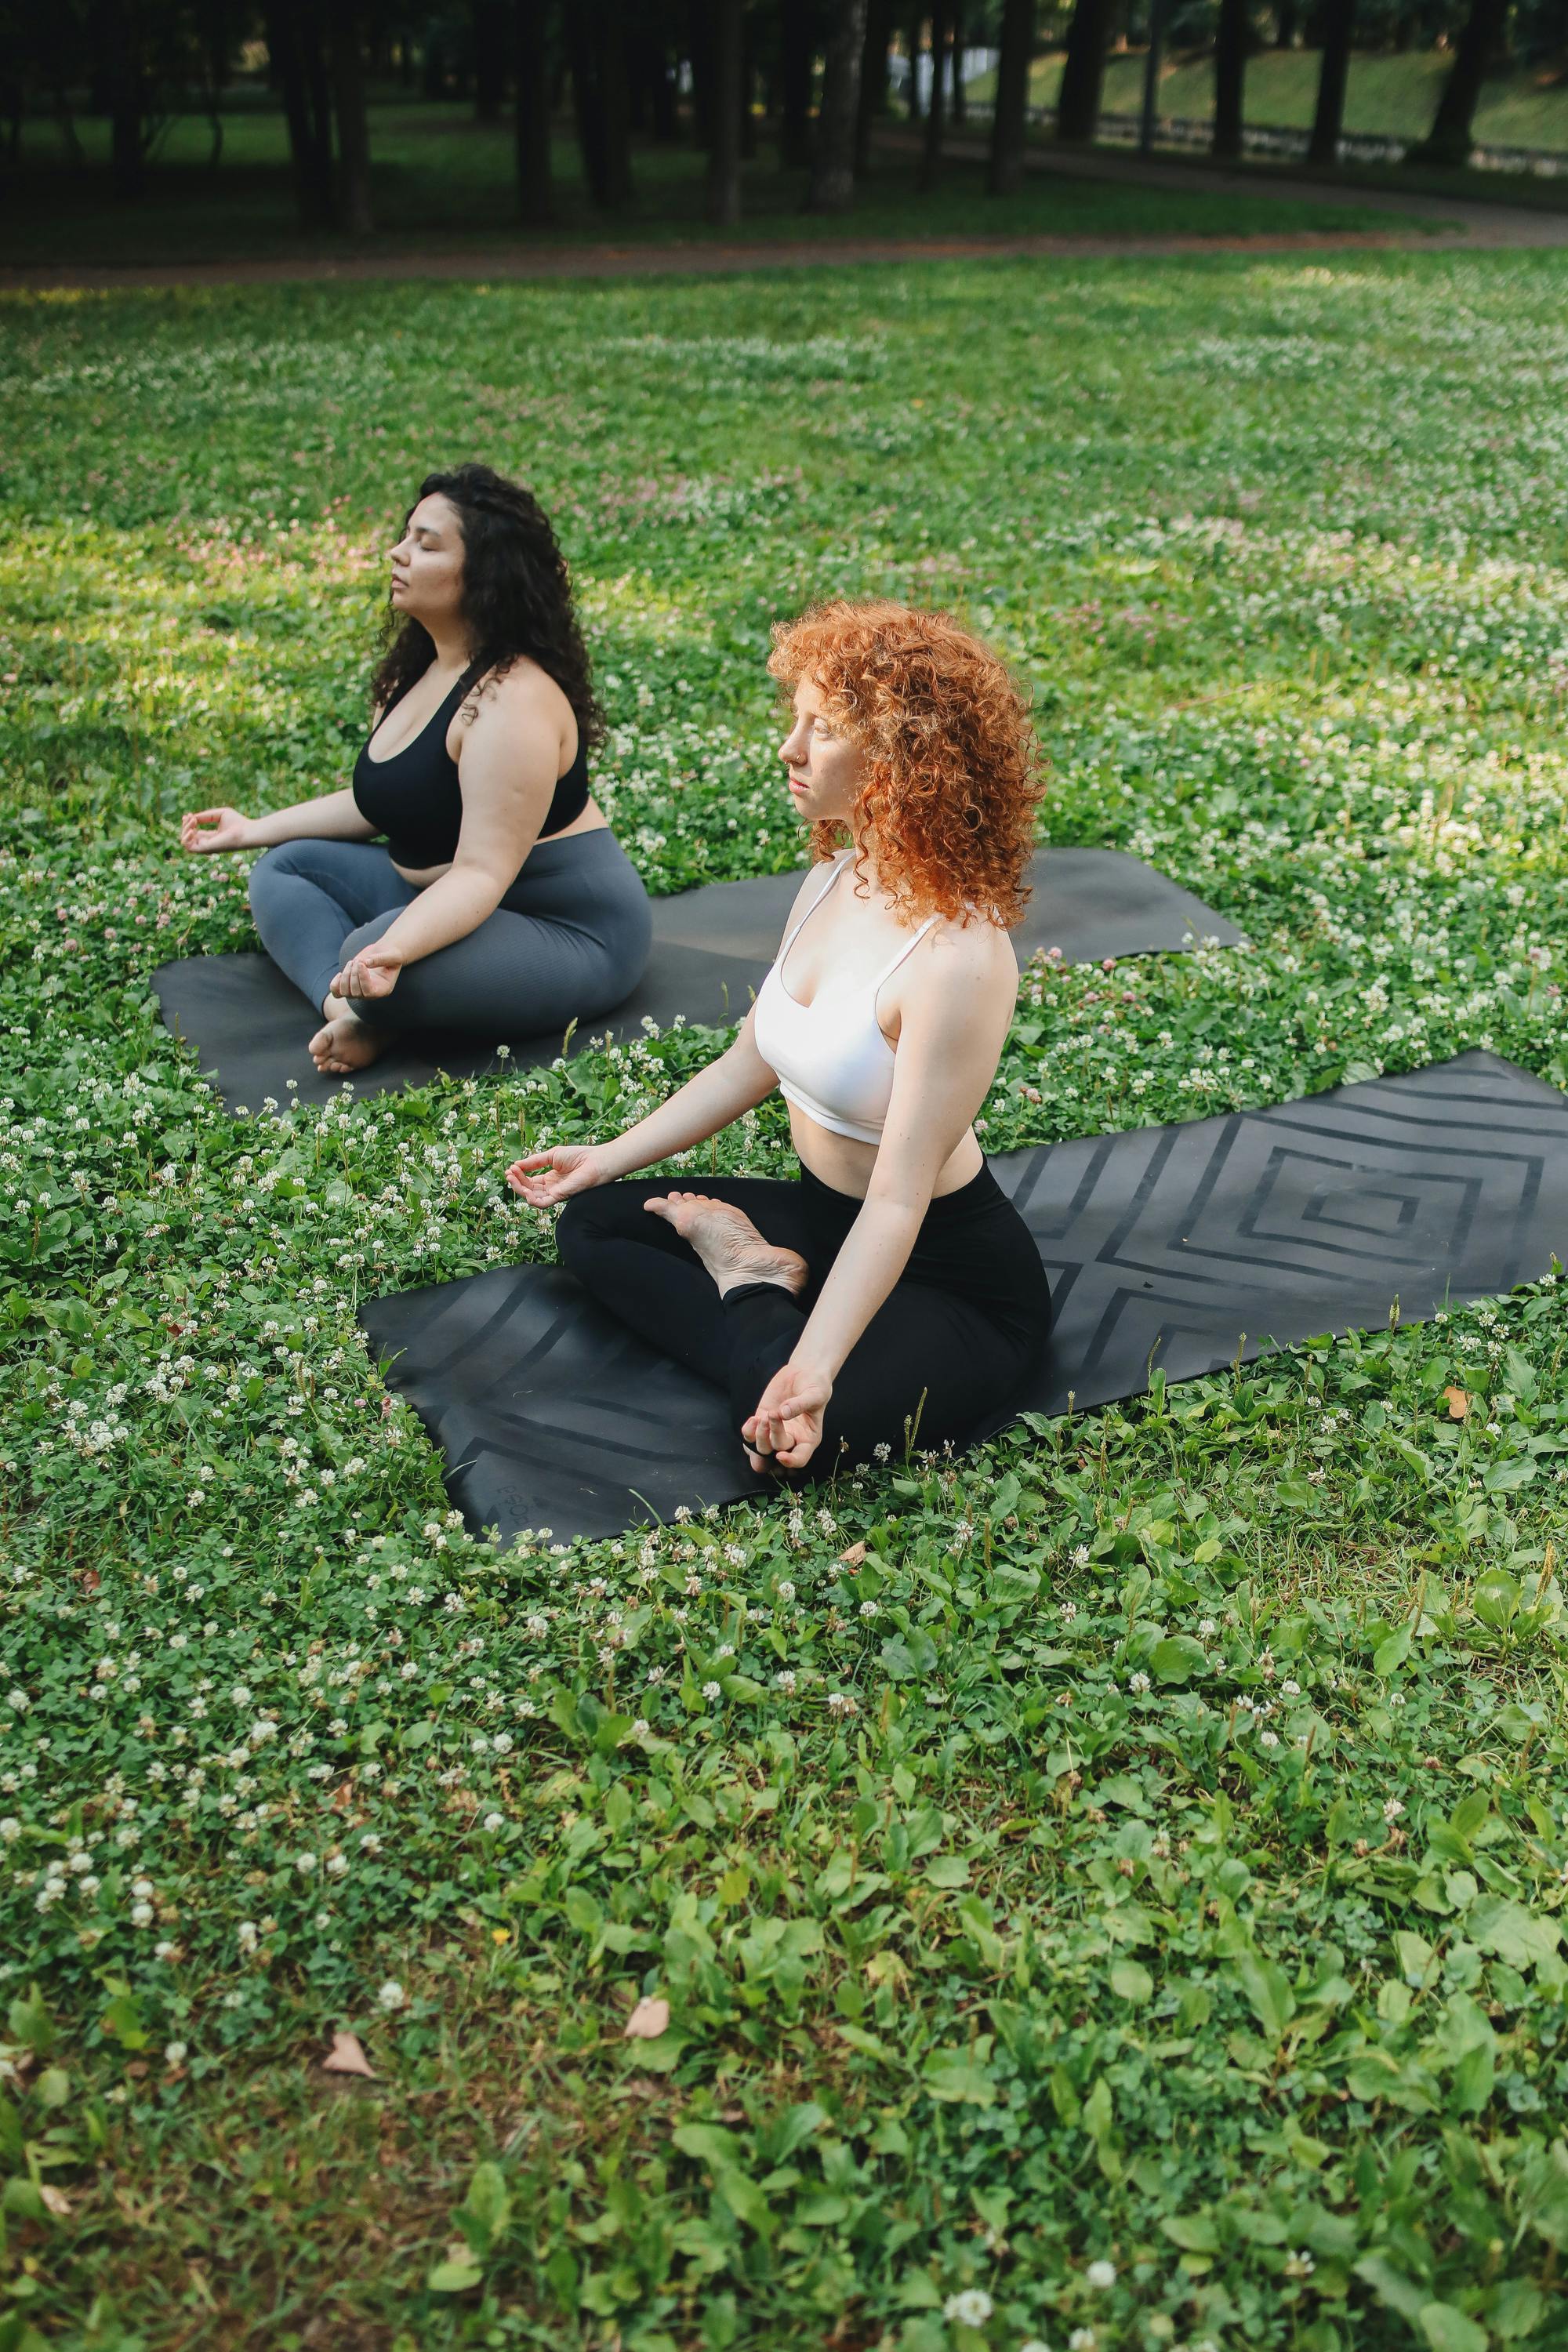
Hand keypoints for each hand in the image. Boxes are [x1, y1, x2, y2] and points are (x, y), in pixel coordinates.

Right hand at [180, 806, 253, 853]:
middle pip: (188, 838)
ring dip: (184, 830)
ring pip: (186, 843)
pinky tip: (192, 829)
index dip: (189, 824)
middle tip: (190, 816)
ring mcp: (207, 848)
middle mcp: (208, 844)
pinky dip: (186, 837)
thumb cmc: (238, 822)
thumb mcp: (219, 814)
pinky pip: (189, 847)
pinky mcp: (207, 849)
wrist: (247, 831)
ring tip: (192, 821)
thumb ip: (205, 816)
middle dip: (185, 826)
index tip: (189, 814)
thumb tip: (192, 817)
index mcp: (212, 837)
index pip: (195, 833)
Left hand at [329, 942, 404, 1001]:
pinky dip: (335, 984)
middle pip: (355, 993)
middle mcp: (371, 994)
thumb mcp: (392, 955)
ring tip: (352, 962)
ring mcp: (359, 991)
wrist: (383, 953)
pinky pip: (336, 993)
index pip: (369, 992)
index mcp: (383, 989)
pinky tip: (340, 973)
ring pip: (344, 992)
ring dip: (345, 976)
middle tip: (359, 960)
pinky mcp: (349, 986)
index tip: (361, 963)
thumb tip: (366, 962)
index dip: (362, 979)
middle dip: (354, 974)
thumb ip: (381, 959)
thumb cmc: (392, 955)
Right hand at [505, 1143, 613, 1206]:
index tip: (511, 1167)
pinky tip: (524, 1190)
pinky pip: (542, 1204)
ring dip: (520, 1190)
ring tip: (512, 1178)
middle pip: (528, 1190)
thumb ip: (534, 1161)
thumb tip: (515, 1165)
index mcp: (550, 1178)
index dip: (519, 1176)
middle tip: (508, 1173)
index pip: (529, 1181)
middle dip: (516, 1182)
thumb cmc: (578, 1156)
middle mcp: (551, 1188)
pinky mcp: (560, 1197)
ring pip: (532, 1198)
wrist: (596, 1161)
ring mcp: (555, 1194)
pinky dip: (531, 1199)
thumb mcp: (551, 1156)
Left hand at [742, 1358, 832, 1474]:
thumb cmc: (815, 1386)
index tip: (780, 1455)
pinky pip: (750, 1436)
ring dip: (759, 1435)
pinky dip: (748, 1431)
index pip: (800, 1458)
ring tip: (764, 1415)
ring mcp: (775, 1432)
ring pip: (761, 1448)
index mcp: (808, 1438)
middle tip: (773, 1415)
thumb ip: (800, 1404)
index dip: (790, 1462)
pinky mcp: (762, 1421)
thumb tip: (783, 1413)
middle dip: (773, 1436)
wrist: (804, 1374)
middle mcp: (791, 1439)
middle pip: (778, 1450)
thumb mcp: (815, 1394)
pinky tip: (754, 1418)